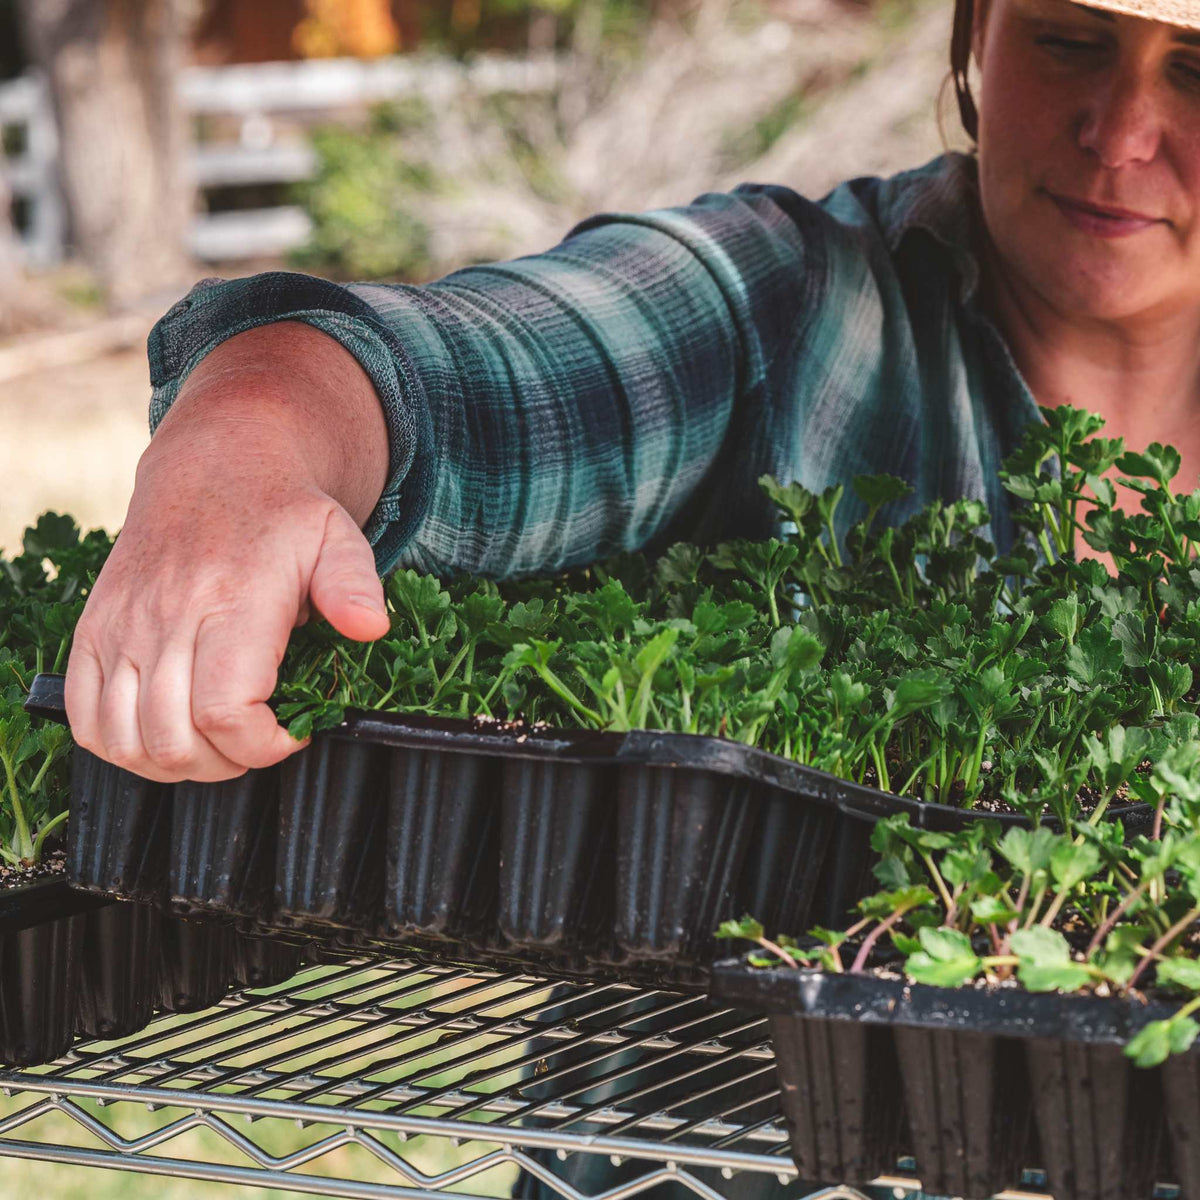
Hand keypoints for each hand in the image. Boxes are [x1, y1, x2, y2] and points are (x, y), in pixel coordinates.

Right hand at [64, 321, 389, 781]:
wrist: (214, 471)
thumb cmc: (284, 516)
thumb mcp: (338, 538)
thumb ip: (355, 585)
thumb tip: (371, 628)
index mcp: (231, 601)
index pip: (227, 711)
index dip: (263, 746)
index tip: (293, 733)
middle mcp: (166, 618)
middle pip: (175, 739)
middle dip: (227, 762)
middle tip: (259, 740)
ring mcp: (121, 627)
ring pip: (127, 741)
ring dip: (177, 763)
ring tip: (218, 742)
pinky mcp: (92, 633)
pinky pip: (87, 719)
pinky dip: (122, 746)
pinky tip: (168, 733)